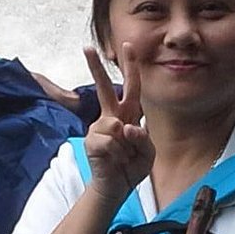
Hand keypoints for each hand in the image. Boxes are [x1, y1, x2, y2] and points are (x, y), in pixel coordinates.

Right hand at [83, 44, 153, 200]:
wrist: (116, 188)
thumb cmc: (131, 166)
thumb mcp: (147, 152)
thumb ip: (142, 138)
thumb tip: (124, 126)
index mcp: (128, 115)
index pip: (131, 87)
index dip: (131, 66)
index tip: (127, 46)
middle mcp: (112, 118)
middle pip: (105, 89)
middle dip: (96, 68)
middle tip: (86, 48)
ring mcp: (99, 129)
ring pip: (115, 125)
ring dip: (126, 146)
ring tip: (123, 157)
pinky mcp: (91, 142)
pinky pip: (109, 142)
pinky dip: (117, 154)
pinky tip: (114, 161)